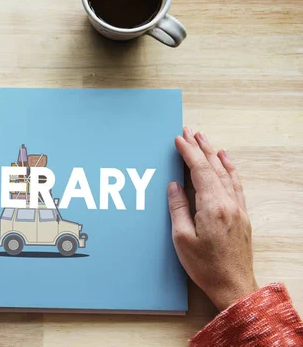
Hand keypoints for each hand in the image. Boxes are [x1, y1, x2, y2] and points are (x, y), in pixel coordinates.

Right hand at [167, 127, 257, 310]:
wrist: (234, 286)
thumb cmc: (205, 266)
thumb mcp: (182, 238)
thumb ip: (178, 208)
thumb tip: (175, 185)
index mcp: (212, 206)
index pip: (199, 170)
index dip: (188, 152)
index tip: (179, 139)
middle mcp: (228, 203)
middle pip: (214, 167)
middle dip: (201, 147)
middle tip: (191, 131)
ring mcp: (238, 209)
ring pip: (227, 173)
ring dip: (214, 155)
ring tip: (206, 140)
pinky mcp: (242, 216)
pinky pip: (236, 184)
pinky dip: (230, 169)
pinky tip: (226, 162)